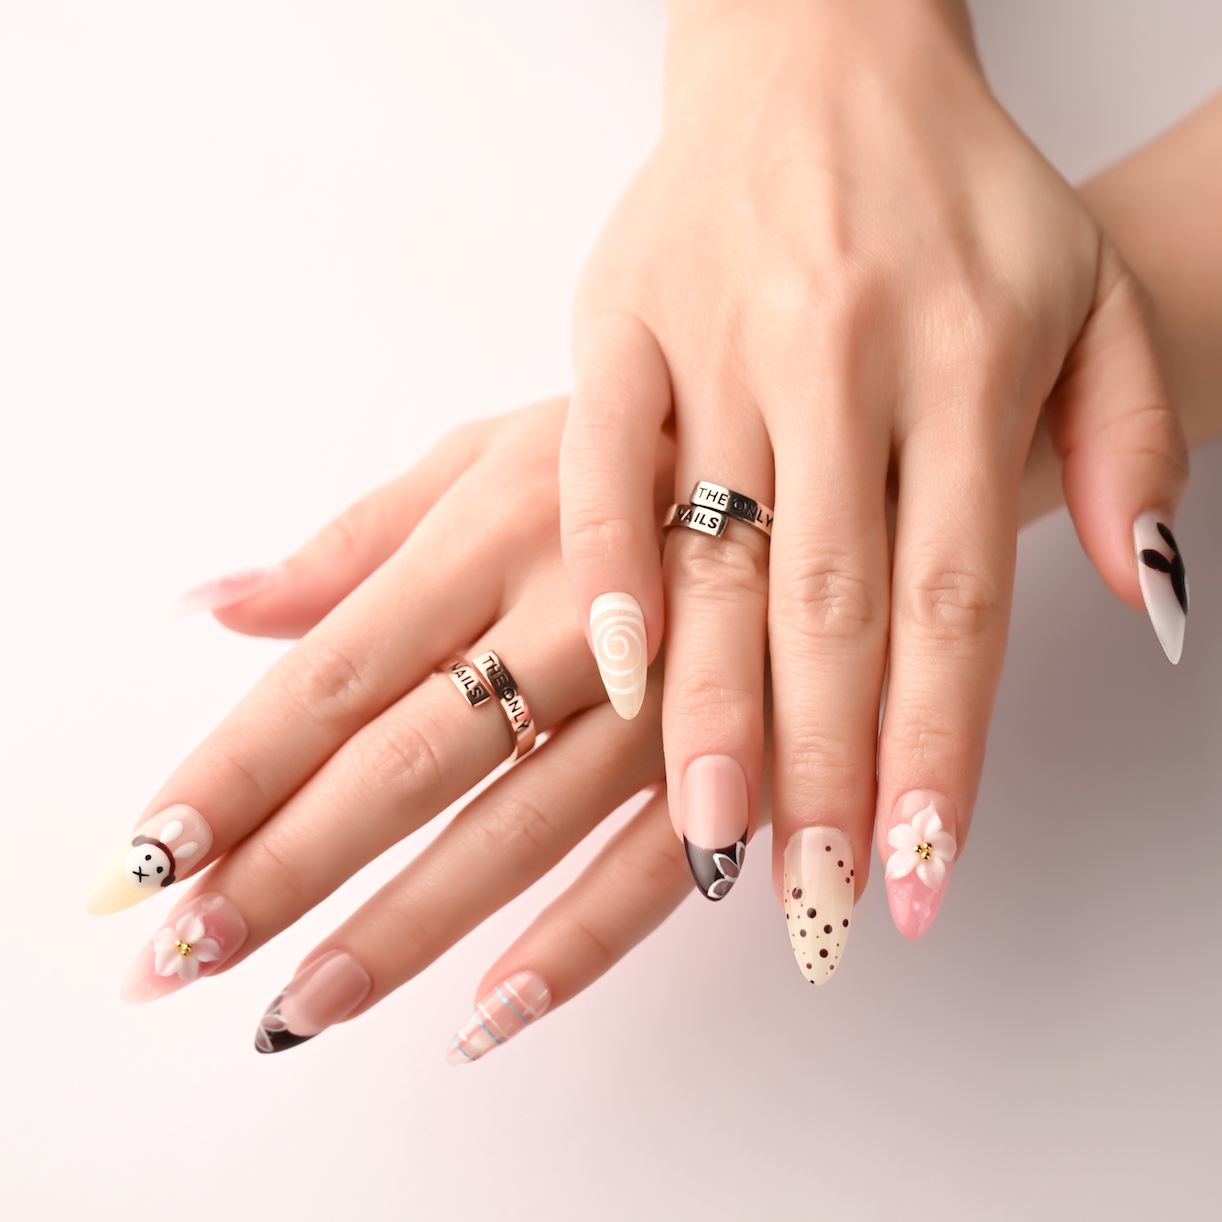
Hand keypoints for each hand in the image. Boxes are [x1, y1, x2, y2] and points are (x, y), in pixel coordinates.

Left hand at [88, 363, 1095, 1060]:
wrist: (849, 421)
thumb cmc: (654, 431)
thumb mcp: (501, 445)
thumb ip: (362, 533)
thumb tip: (220, 603)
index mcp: (498, 525)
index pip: (336, 666)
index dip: (237, 764)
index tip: (148, 853)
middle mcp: (572, 612)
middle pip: (404, 760)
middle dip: (287, 865)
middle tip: (181, 960)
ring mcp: (665, 689)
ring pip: (517, 829)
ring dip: (406, 928)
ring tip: (302, 1010)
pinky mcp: (750, 744)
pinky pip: (660, 862)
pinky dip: (579, 942)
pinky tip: (495, 1012)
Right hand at [560, 0, 1186, 957]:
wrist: (819, 54)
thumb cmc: (954, 194)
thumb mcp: (1090, 296)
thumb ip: (1133, 445)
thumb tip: (1148, 605)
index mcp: (975, 360)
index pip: (957, 601)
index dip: (935, 751)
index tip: (915, 875)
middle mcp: (848, 357)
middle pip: (834, 606)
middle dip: (823, 771)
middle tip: (805, 902)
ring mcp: (722, 337)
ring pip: (718, 555)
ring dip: (714, 710)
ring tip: (714, 840)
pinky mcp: (619, 318)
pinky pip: (600, 460)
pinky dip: (604, 569)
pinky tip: (607, 677)